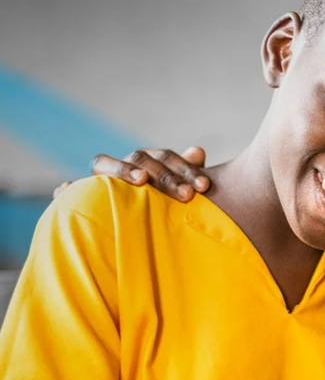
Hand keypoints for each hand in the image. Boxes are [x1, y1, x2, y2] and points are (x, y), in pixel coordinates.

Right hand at [52, 146, 210, 200]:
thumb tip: (197, 151)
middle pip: (140, 158)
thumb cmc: (166, 209)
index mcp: (148, 162)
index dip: (184, 168)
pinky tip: (66, 190)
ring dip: (123, 169)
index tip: (204, 187)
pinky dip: (65, 190)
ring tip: (142, 180)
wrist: (139, 229)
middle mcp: (123, 165)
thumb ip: (188, 173)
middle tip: (187, 195)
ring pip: (103, 163)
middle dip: (165, 176)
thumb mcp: (180, 192)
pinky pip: (67, 191)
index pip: (164, 156)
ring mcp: (100, 179)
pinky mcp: (82, 198)